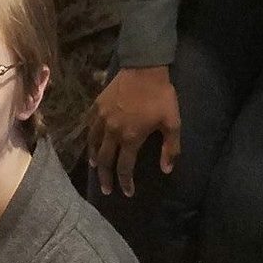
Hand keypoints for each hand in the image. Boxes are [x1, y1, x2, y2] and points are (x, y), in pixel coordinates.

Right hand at [88, 66, 181, 196]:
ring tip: (96, 168)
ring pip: (93, 144)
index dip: (125, 182)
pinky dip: (89, 138)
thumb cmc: (160, 96)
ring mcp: (101, 118)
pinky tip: (91, 142)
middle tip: (106, 190)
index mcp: (130, 137)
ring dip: (94, 159)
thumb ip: (170, 148)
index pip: (124, 167)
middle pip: (104, 160)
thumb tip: (166, 170)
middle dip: (105, 177)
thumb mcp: (173, 123)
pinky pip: (89, 126)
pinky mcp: (96, 106)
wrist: (144, 68)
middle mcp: (112, 131)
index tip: (128, 193)